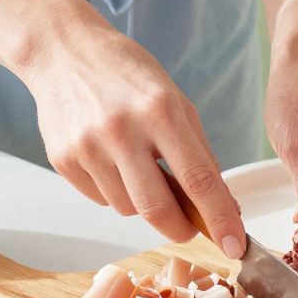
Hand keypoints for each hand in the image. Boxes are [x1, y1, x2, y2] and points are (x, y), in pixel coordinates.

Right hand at [20, 3, 245, 257]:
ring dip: (143, 203)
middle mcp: (121, 130)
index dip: (219, 218)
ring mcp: (87, 147)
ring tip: (139, 167)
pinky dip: (114, 191)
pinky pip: (100, 200)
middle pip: (157, 209)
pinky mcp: (62, 159)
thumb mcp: (175, 100)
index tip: (235, 246)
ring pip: (127, 209)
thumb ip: (199, 152)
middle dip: (181, 229)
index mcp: (159, 111)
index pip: (198, 178)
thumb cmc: (128, 75)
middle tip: (190, 227)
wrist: (65, 52)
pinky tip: (111, 160)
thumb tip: (222, 206)